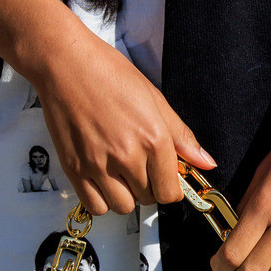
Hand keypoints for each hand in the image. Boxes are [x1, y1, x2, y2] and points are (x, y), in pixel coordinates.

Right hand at [31, 18, 213, 219]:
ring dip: (126, 195)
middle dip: (149, 186)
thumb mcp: (154, 98)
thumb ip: (181, 135)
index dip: (171, 186)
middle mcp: (127, 155)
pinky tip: (103, 179)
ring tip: (121, 172)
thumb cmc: (107, 72)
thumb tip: (205, 161)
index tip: (165, 176)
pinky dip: (101, 199)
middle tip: (141, 165)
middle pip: (149, 199)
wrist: (66, 63)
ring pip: (123, 207)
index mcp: (153, 138)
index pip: (171, 192)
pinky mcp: (74, 168)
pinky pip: (95, 206)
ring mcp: (98, 164)